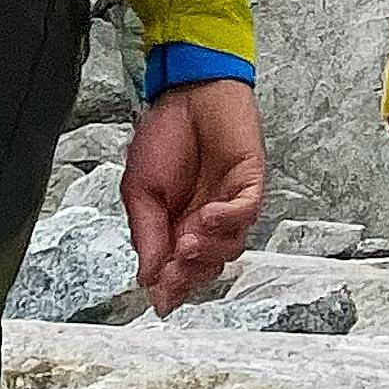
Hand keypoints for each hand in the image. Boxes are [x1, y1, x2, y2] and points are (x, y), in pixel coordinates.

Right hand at [124, 81, 266, 312]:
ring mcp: (230, 203)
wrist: (185, 91)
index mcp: (176, 226)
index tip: (160, 297)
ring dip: (207, 250)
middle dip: (189, 275)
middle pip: (206, 265)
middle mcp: (206, 220)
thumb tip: (147, 279)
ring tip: (185, 241)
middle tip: (172, 273)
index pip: (179, 269)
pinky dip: (228, 220)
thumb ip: (146, 235)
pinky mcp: (249, 182)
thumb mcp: (139, 191)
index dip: (171, 286)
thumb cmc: (163, 134)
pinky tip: (207, 217)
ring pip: (229, 246)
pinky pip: (245, 212)